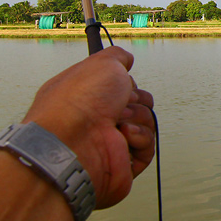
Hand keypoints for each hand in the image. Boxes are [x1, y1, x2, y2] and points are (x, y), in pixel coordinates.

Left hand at [22, 46, 155, 208]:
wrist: (72, 143)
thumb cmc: (79, 101)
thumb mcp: (101, 63)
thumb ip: (117, 56)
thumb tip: (127, 60)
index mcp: (88, 95)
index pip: (122, 85)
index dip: (127, 82)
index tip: (122, 82)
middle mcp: (97, 119)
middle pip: (138, 103)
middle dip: (135, 100)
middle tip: (122, 103)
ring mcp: (110, 142)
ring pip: (146, 123)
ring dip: (139, 118)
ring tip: (120, 123)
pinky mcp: (123, 164)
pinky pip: (148, 146)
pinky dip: (141, 138)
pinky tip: (125, 136)